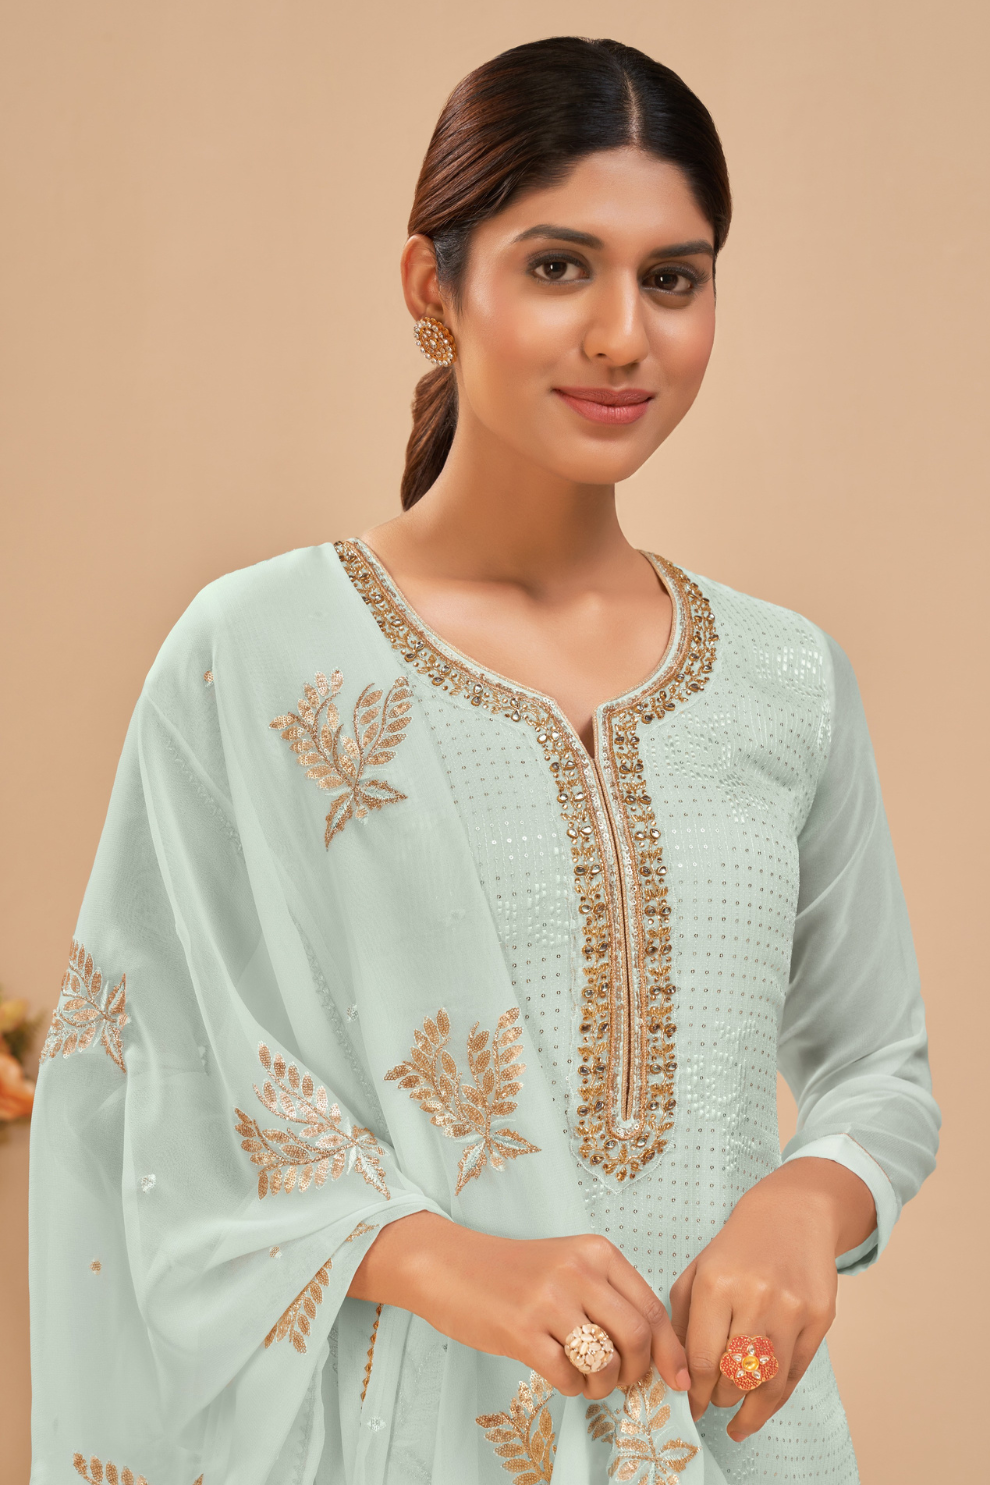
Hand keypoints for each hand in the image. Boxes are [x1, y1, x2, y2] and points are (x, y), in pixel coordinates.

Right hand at [349, 1211, 690, 1399]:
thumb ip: (607, 1295)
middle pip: (636, 1336)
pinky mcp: (522, 1330)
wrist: (450, 1265)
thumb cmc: (513, 1272)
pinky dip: (572, 1387)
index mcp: (596, 1252)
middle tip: (620, 1380)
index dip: (670, 1351)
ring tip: (587, 1379)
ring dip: (602, 1384)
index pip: (651, 1307)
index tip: (676, 1379)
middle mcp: (578, 1271)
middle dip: (637, 1371)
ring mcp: (549, 1300)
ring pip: (605, 1361)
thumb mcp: (567, 1265)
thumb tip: (652, 1350)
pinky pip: (568, 1376)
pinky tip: (559, 1375)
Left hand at [669, 1158, 875, 1440]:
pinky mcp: (820, 1318)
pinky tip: (763, 1405)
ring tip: (738, 1422)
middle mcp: (755, 1298)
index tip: (691, 1405)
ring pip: (769, 1383)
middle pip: (735, 1375)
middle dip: (720, 1398)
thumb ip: (683, 1322)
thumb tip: (678, 1375)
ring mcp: (792, 1310)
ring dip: (751, 1410)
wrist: (793, 1213)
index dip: (694, 1391)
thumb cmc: (737, 1246)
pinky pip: (796, 1372)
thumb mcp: (697, 1272)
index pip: (702, 1358)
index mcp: (716, 1284)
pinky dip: (778, 1397)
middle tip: (712, 1404)